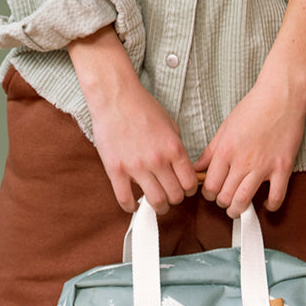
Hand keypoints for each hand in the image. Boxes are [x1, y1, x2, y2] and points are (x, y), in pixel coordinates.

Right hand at [69, 26, 197, 214]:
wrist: (115, 97)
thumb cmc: (143, 108)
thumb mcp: (171, 125)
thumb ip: (177, 149)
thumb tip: (182, 170)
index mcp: (174, 149)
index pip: (189, 184)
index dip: (188, 190)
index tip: (183, 188)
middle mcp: (157, 160)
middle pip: (175, 196)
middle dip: (175, 199)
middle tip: (169, 196)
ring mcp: (136, 167)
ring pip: (156, 202)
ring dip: (159, 207)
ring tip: (156, 203)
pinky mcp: (116, 170)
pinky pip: (125, 199)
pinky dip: (132, 207)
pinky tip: (134, 205)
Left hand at [194, 76, 305, 218]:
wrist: (281, 95)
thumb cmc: (253, 108)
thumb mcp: (225, 128)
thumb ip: (210, 152)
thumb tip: (197, 168)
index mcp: (226, 151)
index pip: (210, 186)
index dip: (208, 194)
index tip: (212, 192)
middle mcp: (242, 162)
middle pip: (225, 197)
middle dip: (222, 202)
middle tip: (224, 199)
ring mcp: (263, 166)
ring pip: (244, 201)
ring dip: (238, 210)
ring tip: (238, 208)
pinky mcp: (282, 168)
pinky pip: (276, 197)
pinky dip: (270, 206)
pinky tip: (266, 204)